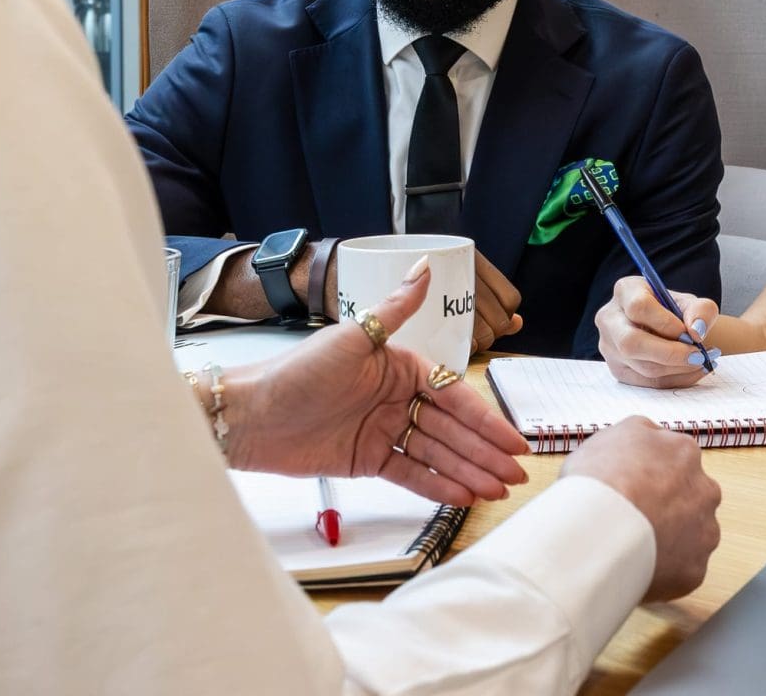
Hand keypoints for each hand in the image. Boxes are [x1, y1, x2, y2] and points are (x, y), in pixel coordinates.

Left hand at [222, 259, 529, 506]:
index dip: (486, 420)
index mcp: (400, 367)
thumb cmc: (297, 371)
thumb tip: (424, 268)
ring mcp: (384, 431)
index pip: (454, 395)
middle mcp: (397, 398)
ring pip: (436, 455)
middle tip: (516, 474)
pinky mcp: (367, 461)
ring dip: (468, 472)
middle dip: (485, 453)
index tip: (512, 440)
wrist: (249, 416)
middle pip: (451, 430)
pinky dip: (436, 486)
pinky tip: (462, 496)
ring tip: (497, 490)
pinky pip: (410, 475)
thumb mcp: (352, 337)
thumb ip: (395, 309)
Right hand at [563, 417, 721, 600]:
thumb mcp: (612, 434)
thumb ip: (640, 434)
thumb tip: (650, 437)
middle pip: (689, 499)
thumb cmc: (599, 482)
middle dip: (667, 508)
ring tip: (632, 547)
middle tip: (633, 519)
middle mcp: (705, 490)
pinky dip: (662, 571)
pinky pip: (680, 570)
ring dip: (669, 540)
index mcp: (685, 453)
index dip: (649, 477)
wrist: (598, 532)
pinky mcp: (695, 570)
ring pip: (690, 536)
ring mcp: (704, 532)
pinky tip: (636, 567)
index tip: (632, 489)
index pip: (675, 463)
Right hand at [595, 276, 720, 387]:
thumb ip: (701, 311)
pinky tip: (693, 370)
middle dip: (670, 353)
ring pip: (642, 366)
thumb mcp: (694, 304)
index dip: (666, 323)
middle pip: (631, 342)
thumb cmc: (678, 313)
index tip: (690, 333)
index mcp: (625, 291)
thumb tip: (696, 331)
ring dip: (677, 368)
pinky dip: (676, 379)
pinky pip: (647, 382)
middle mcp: (609, 319)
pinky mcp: (618, 370)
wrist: (673, 331)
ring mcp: (609, 347)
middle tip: (699, 355)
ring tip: (701, 361)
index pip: (638, 307)